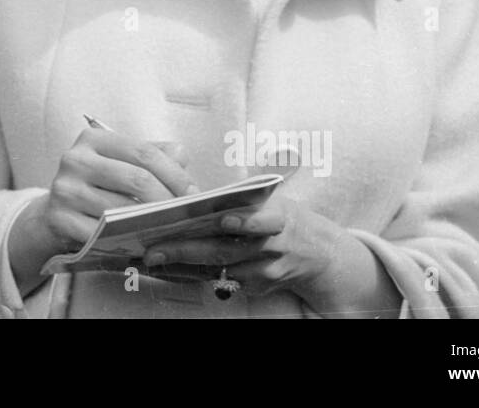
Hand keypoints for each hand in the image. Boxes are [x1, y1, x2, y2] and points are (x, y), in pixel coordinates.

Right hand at [44, 130, 192, 248]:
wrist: (54, 213)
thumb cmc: (96, 186)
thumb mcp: (120, 162)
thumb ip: (153, 154)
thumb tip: (182, 159)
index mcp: (93, 139)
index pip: (144, 152)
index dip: (174, 173)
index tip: (192, 192)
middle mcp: (75, 159)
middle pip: (136, 179)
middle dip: (168, 200)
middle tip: (185, 214)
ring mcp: (65, 189)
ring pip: (122, 209)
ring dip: (150, 222)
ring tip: (168, 228)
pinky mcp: (59, 218)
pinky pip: (103, 233)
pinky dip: (126, 239)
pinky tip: (141, 241)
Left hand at [142, 194, 400, 316]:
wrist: (322, 254)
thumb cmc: (287, 219)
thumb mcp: (274, 201)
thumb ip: (241, 198)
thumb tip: (194, 193)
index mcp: (277, 215)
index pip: (260, 220)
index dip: (243, 222)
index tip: (222, 221)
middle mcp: (271, 244)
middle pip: (226, 249)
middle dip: (188, 250)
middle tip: (155, 250)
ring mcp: (265, 268)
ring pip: (221, 269)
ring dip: (185, 265)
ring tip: (155, 259)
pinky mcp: (260, 285)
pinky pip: (225, 280)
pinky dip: (198, 274)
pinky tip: (173, 269)